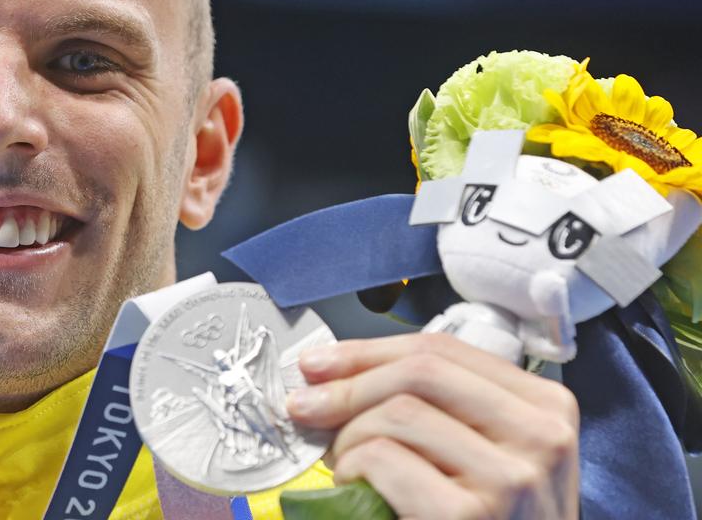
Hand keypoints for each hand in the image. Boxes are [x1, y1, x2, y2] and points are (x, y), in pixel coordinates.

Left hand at [286, 333, 579, 519]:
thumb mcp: (487, 459)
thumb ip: (440, 410)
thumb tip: (335, 372)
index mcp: (547, 410)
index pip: (444, 350)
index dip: (370, 351)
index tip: (320, 363)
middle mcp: (541, 438)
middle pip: (420, 372)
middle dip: (348, 384)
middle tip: (305, 407)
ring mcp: (511, 480)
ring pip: (398, 413)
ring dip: (350, 438)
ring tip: (347, 468)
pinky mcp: (468, 515)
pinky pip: (383, 457)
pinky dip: (352, 469)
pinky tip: (355, 491)